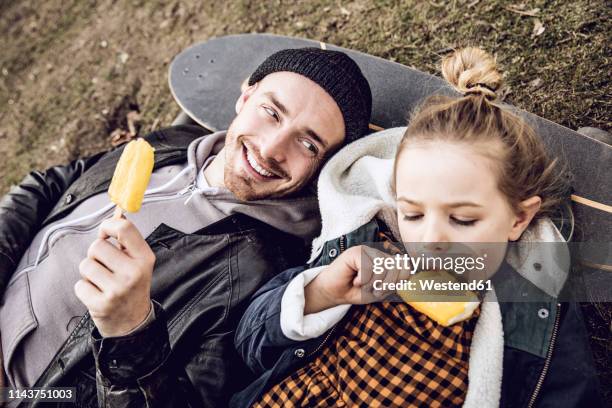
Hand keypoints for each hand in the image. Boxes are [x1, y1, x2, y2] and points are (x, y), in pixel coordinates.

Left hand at [75, 217, 154, 336]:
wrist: (133, 323)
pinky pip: (79, 284)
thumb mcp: (139, 263)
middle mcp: (133, 272)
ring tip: (102, 282)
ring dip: (89, 272)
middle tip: (106, 267)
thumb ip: (127, 242)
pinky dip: (84, 288)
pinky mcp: (101, 304)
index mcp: (145, 258)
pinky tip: (97, 294)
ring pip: (86, 264)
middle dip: (96, 254)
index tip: (105, 232)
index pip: (124, 228)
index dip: (108, 225)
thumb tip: (116, 215)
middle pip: (97, 246)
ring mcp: (117, 289)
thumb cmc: (132, 286)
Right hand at [304, 245, 403, 313]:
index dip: (398, 281)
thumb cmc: (356, 292)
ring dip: (372, 283)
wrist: (334, 294)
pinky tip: (355, 280)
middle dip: (386, 284)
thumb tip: (410, 272)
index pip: (405, 266)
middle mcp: (378, 253)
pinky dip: (362, 280)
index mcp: (386, 261)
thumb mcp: (380, 291)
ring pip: (382, 267)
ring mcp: (367, 251)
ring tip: (362, 285)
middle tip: (373, 290)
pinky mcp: (355, 252)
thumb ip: (395, 282)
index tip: (384, 290)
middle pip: (396, 267)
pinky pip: (368, 267)